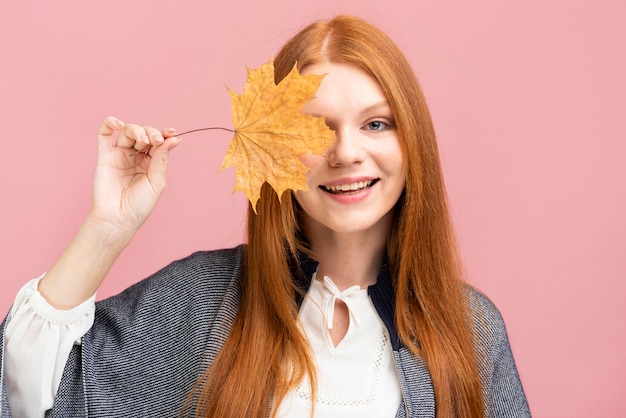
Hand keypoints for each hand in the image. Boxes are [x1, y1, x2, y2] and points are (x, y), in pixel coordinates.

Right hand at [88, 116, 181, 240]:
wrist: (118, 219)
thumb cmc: (139, 205)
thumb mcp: (157, 181)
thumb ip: (161, 159)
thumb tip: (174, 138)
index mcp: (151, 163)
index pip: (159, 142)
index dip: (165, 134)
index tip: (172, 132)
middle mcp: (136, 157)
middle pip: (144, 134)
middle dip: (152, 133)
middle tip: (156, 141)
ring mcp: (120, 155)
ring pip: (128, 131)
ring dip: (137, 130)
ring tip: (143, 140)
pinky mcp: (104, 156)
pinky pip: (104, 134)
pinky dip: (110, 123)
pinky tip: (119, 124)